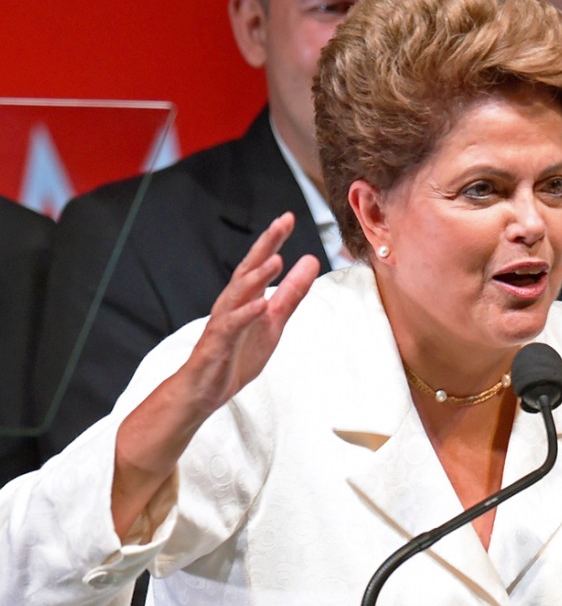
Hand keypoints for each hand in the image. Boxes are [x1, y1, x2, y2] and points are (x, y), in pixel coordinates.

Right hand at [180, 212, 319, 415]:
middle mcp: (232, 302)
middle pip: (248, 268)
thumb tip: (310, 262)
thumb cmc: (238, 351)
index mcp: (245, 295)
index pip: (260, 262)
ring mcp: (224, 321)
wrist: (207, 388)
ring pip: (239, 293)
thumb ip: (292, 292)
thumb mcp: (274, 320)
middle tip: (282, 223)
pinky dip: (247, 313)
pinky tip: (260, 303)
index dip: (273, 240)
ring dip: (257, 276)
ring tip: (276, 260)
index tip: (288, 217)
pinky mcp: (219, 342)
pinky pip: (233, 325)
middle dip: (265, 245)